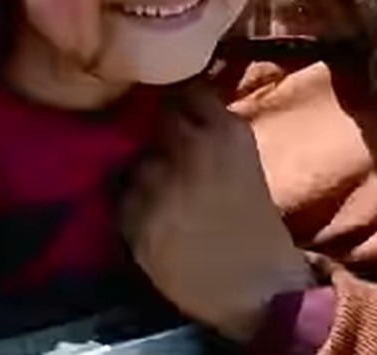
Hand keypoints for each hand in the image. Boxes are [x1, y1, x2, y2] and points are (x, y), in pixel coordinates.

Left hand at [122, 80, 314, 341]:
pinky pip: (119, 198)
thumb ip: (210, 130)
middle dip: (153, 131)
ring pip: (133, 160)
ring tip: (155, 190)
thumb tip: (173, 108)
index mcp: (226, 132)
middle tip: (159, 152)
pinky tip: (150, 217)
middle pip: (152, 119)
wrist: (257, 286)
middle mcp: (190, 150)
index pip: (184, 90)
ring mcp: (160, 185)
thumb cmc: (255, 223)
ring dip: (139, 171)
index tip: (172, 110)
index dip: (175, 101)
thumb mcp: (242, 159)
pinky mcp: (137, 220)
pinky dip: (129, 204)